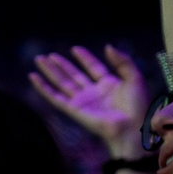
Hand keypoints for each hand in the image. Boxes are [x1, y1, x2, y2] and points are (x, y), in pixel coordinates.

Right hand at [28, 45, 150, 151]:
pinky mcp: (73, 109)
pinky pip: (55, 97)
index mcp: (110, 85)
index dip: (85, 58)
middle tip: (49, 55)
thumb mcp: (134, 77)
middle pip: (74, 75)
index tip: (75, 49)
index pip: (93, 68)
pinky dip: (43, 87)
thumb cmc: (138, 106)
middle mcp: (94, 92)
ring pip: (62, 83)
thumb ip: (122, 61)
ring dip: (50, 71)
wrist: (132, 127)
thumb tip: (107, 46)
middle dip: (61, 65)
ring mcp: (82, 101)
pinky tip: (34, 77)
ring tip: (39, 59)